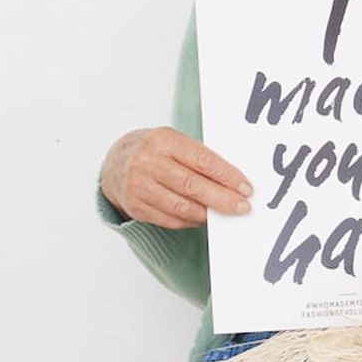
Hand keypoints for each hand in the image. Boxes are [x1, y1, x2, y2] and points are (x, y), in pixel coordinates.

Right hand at [100, 127, 251, 228]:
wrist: (116, 164)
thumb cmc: (156, 152)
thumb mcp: (174, 143)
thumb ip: (199, 159)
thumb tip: (233, 183)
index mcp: (163, 140)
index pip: (202, 160)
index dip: (227, 176)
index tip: (246, 188)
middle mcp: (148, 162)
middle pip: (192, 185)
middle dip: (222, 199)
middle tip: (243, 207)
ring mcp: (139, 185)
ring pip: (181, 206)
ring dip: (207, 213)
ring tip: (224, 214)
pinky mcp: (136, 206)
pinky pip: (170, 219)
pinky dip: (190, 221)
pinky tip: (202, 218)